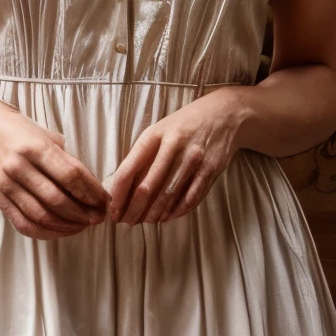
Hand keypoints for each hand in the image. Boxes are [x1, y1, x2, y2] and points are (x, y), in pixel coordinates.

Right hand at [0, 97, 108, 239]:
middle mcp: (19, 167)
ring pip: (41, 215)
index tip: (105, 201)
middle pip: (57, 199)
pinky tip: (61, 231)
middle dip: (83, 213)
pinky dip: (45, 233)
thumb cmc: (23, 132)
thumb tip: (92, 191)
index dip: (92, 192)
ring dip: (67, 226)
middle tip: (98, 218)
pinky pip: (24, 224)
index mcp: (36, 147)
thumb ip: (67, 162)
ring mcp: (6, 185)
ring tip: (83, 225)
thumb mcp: (49, 137)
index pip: (70, 175)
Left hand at [106, 91, 243, 225]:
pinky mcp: (211, 169)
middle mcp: (173, 146)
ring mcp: (194, 158)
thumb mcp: (158, 132)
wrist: (222, 114)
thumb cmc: (182, 126)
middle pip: (147, 188)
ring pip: (168, 196)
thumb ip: (142, 156)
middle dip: (134, 210)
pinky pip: (191, 197)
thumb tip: (122, 189)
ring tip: (145, 221)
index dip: (118, 194)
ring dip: (154, 214)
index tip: (113, 209)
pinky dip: (177, 211)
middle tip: (127, 221)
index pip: (128, 170)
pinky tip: (167, 217)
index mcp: (153, 136)